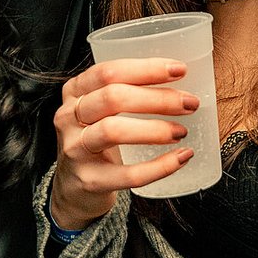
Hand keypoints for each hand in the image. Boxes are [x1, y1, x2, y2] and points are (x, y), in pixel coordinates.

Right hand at [48, 58, 198, 230]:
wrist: (75, 189)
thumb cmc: (97, 141)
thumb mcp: (100, 110)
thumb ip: (127, 92)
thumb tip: (180, 79)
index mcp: (75, 92)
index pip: (108, 72)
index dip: (146, 69)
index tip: (179, 70)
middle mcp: (68, 117)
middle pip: (112, 97)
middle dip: (157, 98)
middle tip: (189, 103)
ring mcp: (75, 150)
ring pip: (113, 131)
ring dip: (154, 129)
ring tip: (182, 131)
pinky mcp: (89, 181)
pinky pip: (128, 174)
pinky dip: (159, 167)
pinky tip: (180, 158)